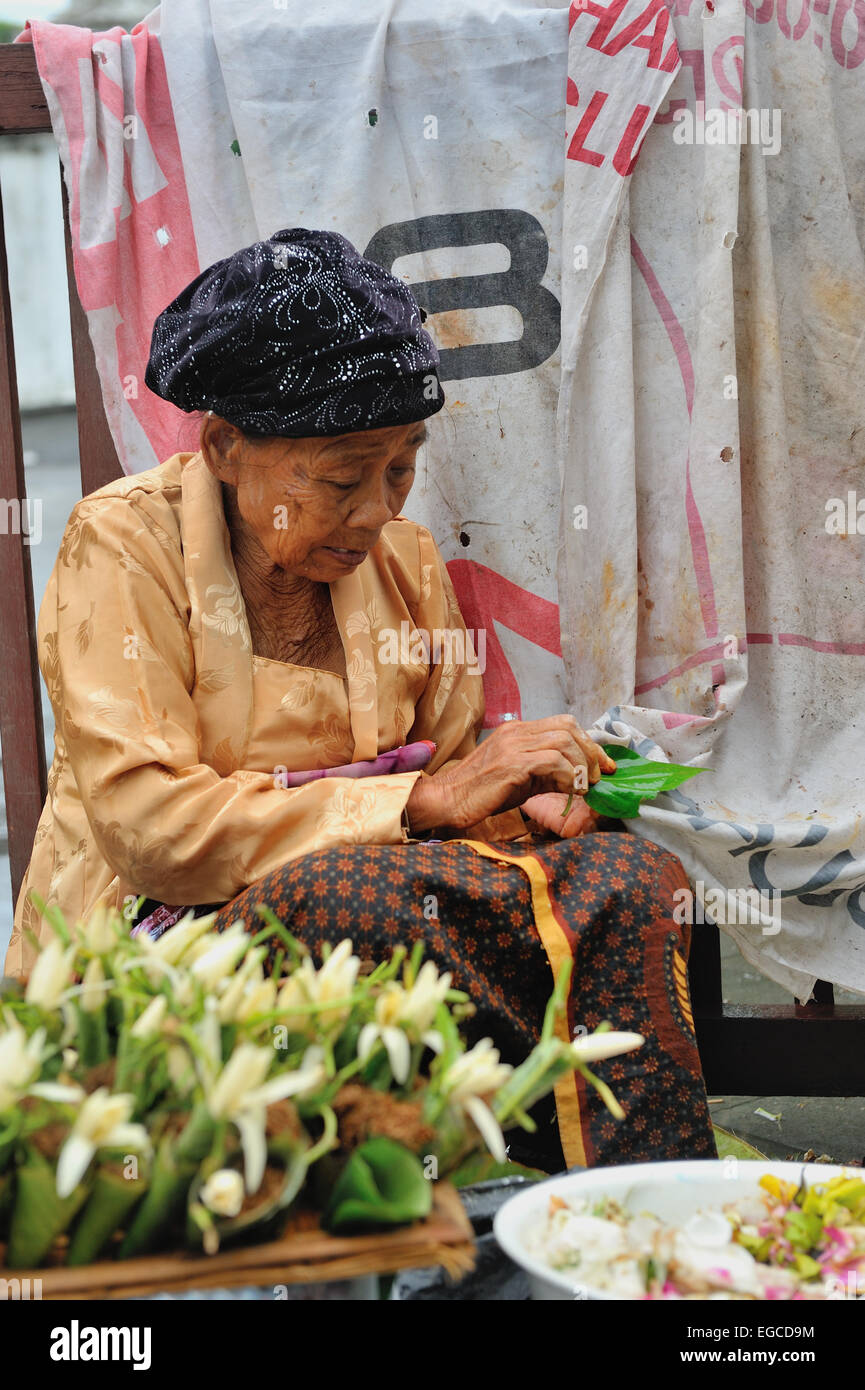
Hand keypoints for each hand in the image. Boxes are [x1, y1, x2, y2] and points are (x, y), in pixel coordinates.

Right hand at [405, 716, 615, 832]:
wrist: (447, 800)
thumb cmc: (481, 792)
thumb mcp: (519, 776)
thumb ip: (546, 771)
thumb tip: (578, 778)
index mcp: (517, 730)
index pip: (564, 724)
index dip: (589, 743)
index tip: (603, 765)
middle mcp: (516, 732)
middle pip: (569, 727)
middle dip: (591, 752)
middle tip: (598, 776)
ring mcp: (513, 746)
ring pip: (563, 742)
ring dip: (581, 766)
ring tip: (584, 787)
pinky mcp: (511, 765)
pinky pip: (551, 762)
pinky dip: (567, 777)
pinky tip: (569, 792)